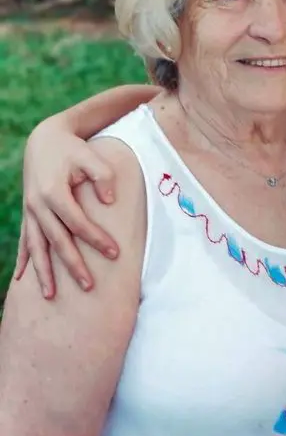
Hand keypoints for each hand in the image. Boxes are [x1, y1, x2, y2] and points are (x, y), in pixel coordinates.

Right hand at [14, 118, 119, 296]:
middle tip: (89, 286)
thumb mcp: (91, 156)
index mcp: (54, 192)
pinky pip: (24, 241)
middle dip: (72, 265)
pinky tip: (21, 280)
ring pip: (35, 247)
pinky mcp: (28, 213)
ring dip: (43, 272)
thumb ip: (103, 176)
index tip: (115, 253)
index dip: (96, 239)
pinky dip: (24, 260)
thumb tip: (110, 202)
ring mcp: (30, 211)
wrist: (45, 140)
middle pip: (56, 241)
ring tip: (51, 296)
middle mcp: (37, 205)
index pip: (77, 223)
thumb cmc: (73, 149)